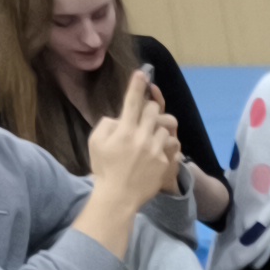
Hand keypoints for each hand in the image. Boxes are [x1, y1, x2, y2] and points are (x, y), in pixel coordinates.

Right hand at [84, 69, 174, 211]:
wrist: (119, 196)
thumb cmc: (104, 168)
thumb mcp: (95, 142)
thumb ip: (107, 124)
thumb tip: (120, 117)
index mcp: (123, 131)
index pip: (131, 102)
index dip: (136, 86)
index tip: (141, 74)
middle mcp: (141, 138)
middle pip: (153, 111)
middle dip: (150, 108)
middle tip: (144, 114)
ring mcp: (155, 150)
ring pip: (165, 127)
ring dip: (158, 128)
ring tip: (149, 138)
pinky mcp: (166, 162)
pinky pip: (173, 144)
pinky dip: (166, 144)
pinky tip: (158, 149)